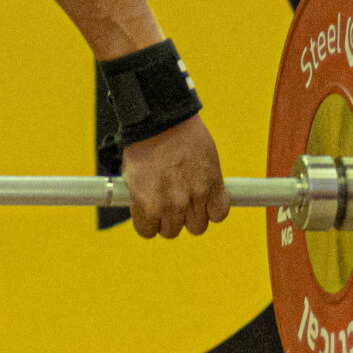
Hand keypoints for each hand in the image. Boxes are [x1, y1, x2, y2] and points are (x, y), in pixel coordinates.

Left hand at [122, 115, 229, 238]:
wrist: (163, 120)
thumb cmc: (143, 144)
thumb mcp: (132, 176)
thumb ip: (141, 198)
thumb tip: (146, 211)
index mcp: (148, 204)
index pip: (148, 232)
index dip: (149, 222)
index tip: (152, 213)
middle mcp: (173, 205)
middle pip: (173, 231)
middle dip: (170, 219)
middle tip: (170, 203)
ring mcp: (196, 196)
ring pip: (197, 226)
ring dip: (193, 216)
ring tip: (188, 199)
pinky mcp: (214, 184)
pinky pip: (220, 212)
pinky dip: (215, 208)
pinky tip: (207, 198)